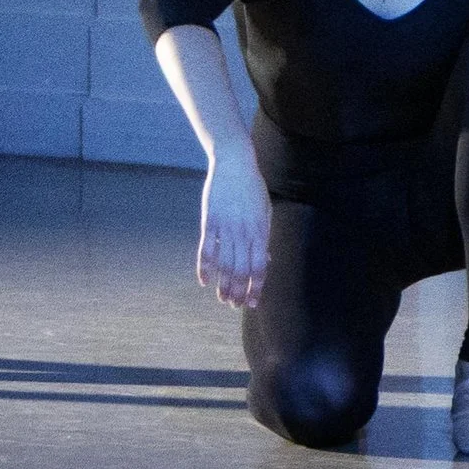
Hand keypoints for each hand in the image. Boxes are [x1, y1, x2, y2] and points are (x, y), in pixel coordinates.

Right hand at [198, 152, 270, 309]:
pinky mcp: (210, 220)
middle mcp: (243, 232)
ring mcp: (225, 227)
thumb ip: (263, 238)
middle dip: (238, 292)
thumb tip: (264, 261)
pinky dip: (204, 267)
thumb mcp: (264, 212)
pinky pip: (206, 249)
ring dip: (223, 285)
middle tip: (234, 305)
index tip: (251, 303)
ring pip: (224, 264)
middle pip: (241, 271)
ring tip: (222, 298)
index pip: (259, 268)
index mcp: (260, 231)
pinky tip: (204, 280)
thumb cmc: (252, 188)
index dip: (255, 288)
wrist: (234, 163)